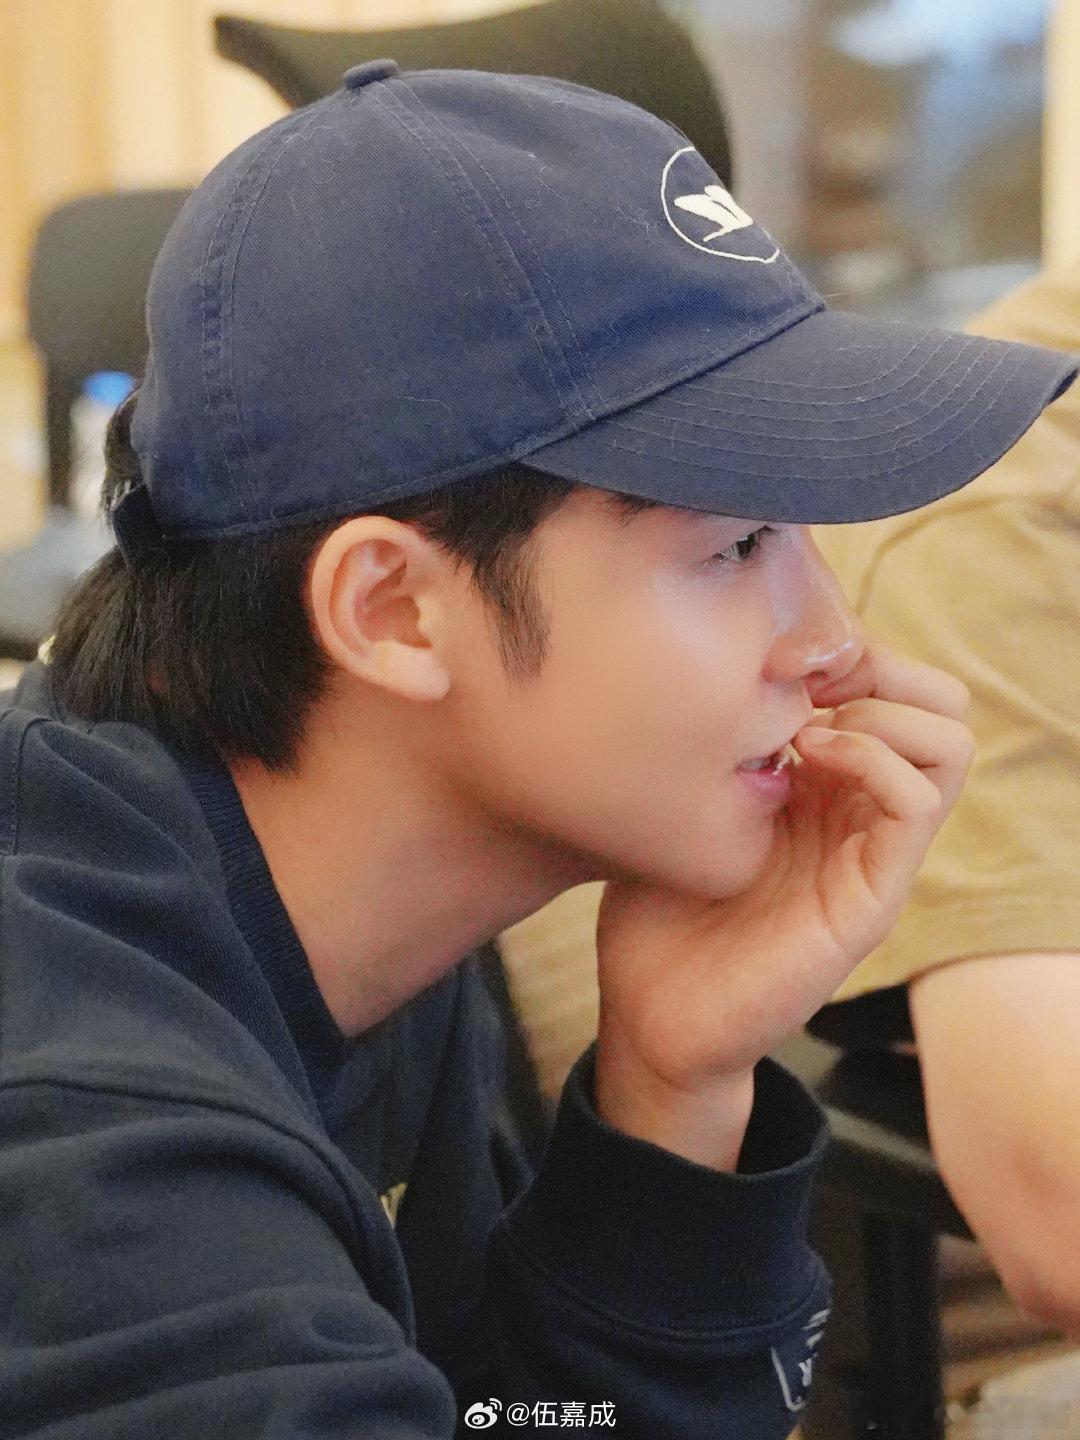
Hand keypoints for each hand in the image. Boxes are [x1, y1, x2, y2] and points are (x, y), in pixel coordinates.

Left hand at [594, 641, 973, 1097]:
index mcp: (823, 785)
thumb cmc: (658, 910)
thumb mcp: (681, 805)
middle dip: (880, 667)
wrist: (652, 1015)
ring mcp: (872, 853)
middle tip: (804, 681)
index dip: (845, 648)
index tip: (774, 653)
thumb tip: (729, 667)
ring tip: (804, 728)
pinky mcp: (870, 897)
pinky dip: (873, 760)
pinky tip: (804, 759)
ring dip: (879, 712)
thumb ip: (719, 744)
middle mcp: (859, 811)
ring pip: (947, 747)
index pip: (889, 687)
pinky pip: (916, 804)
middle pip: (938, 706)